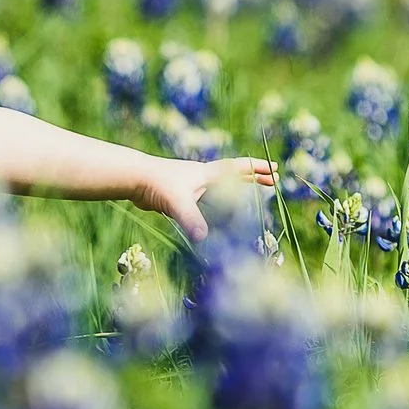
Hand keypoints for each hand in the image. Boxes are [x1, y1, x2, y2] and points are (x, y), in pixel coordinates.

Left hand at [127, 154, 277, 241]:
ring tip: (249, 196)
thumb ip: (193, 221)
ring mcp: (191, 185)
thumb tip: (204, 240)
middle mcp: (201, 177)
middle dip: (253, 178)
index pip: (238, 168)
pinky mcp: (180, 195)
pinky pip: (206, 199)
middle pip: (233, 176)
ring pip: (220, 188)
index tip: (274, 169)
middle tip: (271, 182)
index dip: (257, 169)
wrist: (133, 179)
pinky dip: (217, 203)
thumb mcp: (179, 204)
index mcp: (207, 174)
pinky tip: (218, 213)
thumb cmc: (157, 185)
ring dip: (236, 191)